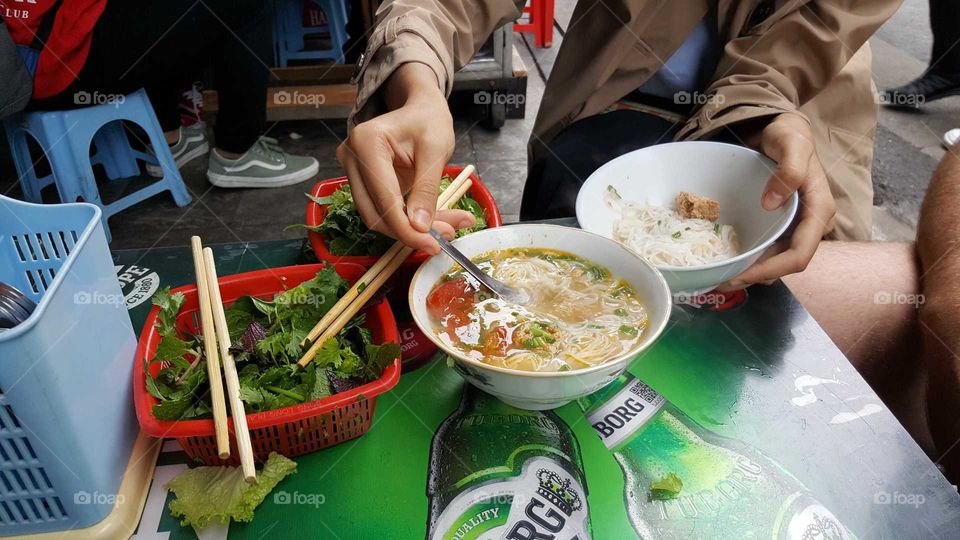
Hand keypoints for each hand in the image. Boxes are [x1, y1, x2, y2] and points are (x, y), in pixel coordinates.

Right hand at [336, 63, 474, 253]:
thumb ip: (427, 189)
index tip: (433, 244)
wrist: (420, 108)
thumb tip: (421, 227)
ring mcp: (352, 170)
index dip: (407, 229)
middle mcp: (351, 157)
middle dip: (409, 232)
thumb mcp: (436, 151)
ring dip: (408, 229)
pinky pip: (380, 209)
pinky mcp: (360, 181)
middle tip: (444, 238)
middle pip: (375, 214)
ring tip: (444, 228)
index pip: (384, 199)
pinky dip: (405, 220)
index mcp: (367, 142)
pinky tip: (431, 221)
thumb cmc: (428, 120)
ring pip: (376, 216)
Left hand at [720, 113, 835, 290]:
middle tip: (722, 281)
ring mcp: (796, 226)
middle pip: (786, 263)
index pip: (799, 255)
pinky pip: (768, 247)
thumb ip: (788, 170)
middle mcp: (810, 224)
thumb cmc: (789, 135)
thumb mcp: (791, 144)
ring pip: (776, 259)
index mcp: (819, 211)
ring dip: (752, 272)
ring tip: (721, 276)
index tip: (742, 276)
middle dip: (756, 276)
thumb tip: (772, 204)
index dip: (771, 270)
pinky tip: (729, 259)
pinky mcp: (782, 224)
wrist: (784, 130)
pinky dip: (751, 258)